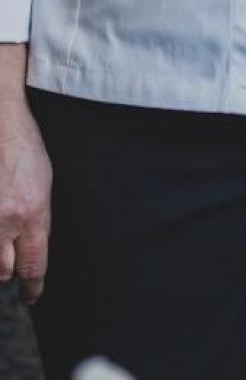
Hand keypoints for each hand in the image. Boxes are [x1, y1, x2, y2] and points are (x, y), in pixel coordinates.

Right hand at [0, 80, 50, 306]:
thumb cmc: (24, 149)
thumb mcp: (43, 184)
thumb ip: (38, 221)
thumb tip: (32, 250)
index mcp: (32, 213)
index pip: (33, 266)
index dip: (33, 287)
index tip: (32, 295)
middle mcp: (5, 220)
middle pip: (4, 271)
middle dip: (8, 267)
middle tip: (11, 255)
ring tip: (2, 232)